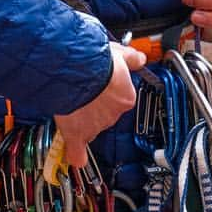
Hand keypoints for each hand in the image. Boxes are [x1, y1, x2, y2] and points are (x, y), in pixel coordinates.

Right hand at [55, 42, 145, 166]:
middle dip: (95, 106)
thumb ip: (131, 58)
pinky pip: (78, 150)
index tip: (102, 87)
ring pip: (91, 127)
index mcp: (124, 97)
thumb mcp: (119, 54)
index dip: (110, 93)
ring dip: (83, 119)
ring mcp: (95, 125)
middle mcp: (112, 114)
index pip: (121, 100)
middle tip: (84, 93)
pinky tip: (76, 157)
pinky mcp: (77, 133)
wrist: (77, 71)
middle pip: (105, 114)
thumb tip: (140, 59)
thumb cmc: (96, 62)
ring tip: (72, 106)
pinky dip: (76, 154)